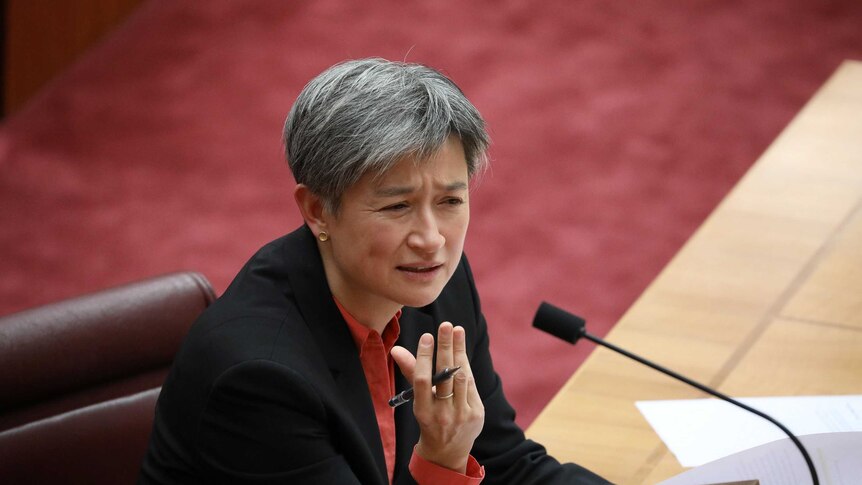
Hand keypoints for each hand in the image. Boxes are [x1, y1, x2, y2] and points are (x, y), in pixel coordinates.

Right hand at [391, 322, 484, 472]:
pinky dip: (465, 365)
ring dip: (459, 351)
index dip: (425, 357)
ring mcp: (462, 414)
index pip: (423, 380)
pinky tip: (461, 350)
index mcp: (423, 411)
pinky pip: (471, 384)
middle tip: (446, 325)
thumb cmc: (429, 419)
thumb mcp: (417, 401)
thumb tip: (395, 350)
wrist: (447, 452)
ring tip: (456, 331)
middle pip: (445, 375)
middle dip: (446, 347)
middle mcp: (443, 414)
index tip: (427, 336)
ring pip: (461, 377)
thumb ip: (411, 373)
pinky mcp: (477, 414)